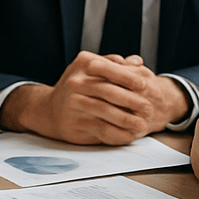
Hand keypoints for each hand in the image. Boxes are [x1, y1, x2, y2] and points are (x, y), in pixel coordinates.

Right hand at [0, 51, 187, 144]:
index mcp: (83, 64)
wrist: (50, 109)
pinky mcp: (73, 124)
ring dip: (127, 120)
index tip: (144, 85)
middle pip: (108, 91)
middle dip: (131, 101)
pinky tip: (129, 136)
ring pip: (105, 112)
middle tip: (148, 108)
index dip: (127, 77)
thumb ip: (115, 64)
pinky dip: (117, 134)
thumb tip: (137, 62)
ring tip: (142, 125)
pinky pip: (99, 129)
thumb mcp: (93, 69)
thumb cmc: (80, 86)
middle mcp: (75, 82)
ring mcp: (73, 104)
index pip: (108, 69)